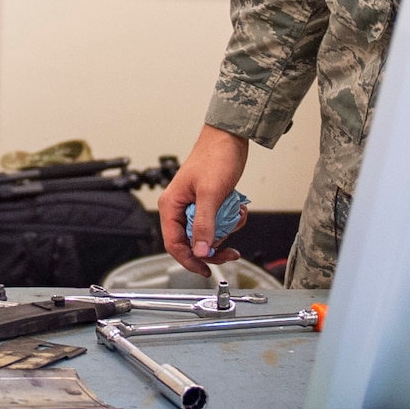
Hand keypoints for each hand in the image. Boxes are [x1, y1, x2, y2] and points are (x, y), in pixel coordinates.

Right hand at [158, 125, 249, 275]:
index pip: (173, 244)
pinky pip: (217, 222)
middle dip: (213, 246)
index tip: (206, 270)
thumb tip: (199, 251)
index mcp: (171, 205)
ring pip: (207, 233)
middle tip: (230, 252)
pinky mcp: (208, 203)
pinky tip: (238, 209)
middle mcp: (179, 208)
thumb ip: (203, 225)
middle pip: (192, 242)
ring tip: (237, 217)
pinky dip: (230, 220)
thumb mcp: (210, 194)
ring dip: (225, 230)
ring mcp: (194, 206)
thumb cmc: (215, 157)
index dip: (189, 260)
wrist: (231, 137)